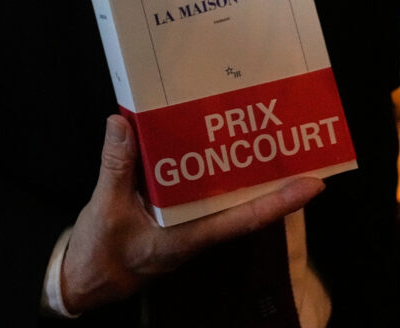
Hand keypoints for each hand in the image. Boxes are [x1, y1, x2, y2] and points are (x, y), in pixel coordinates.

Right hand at [60, 114, 324, 313]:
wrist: (85, 278)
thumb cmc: (100, 252)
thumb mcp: (105, 208)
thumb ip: (116, 165)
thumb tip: (122, 122)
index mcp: (187, 237)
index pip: (243, 220)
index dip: (280, 203)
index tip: (314, 185)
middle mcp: (195, 229)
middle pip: (242, 203)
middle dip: (271, 177)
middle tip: (296, 142)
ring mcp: (186, 220)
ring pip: (223, 193)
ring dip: (242, 168)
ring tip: (265, 134)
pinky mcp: (172, 211)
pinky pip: (197, 186)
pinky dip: (206, 164)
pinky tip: (207, 138)